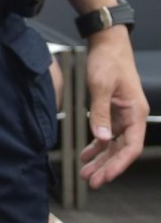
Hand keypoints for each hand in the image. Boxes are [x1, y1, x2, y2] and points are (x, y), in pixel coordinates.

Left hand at [79, 27, 148, 187]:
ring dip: (100, 159)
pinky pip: (107, 134)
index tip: (105, 177)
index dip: (119, 165)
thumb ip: (100, 112)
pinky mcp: (112, 110)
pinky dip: (97, 145)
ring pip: (113, 144)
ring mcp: (123, 115)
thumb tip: (102, 139)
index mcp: (136, 112)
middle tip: (90, 181)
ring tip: (85, 173)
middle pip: (122, 150)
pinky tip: (86, 155)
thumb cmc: (108, 59)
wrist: (107, 41)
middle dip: (107, 167)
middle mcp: (132, 117)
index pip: (131, 147)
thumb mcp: (101, 85)